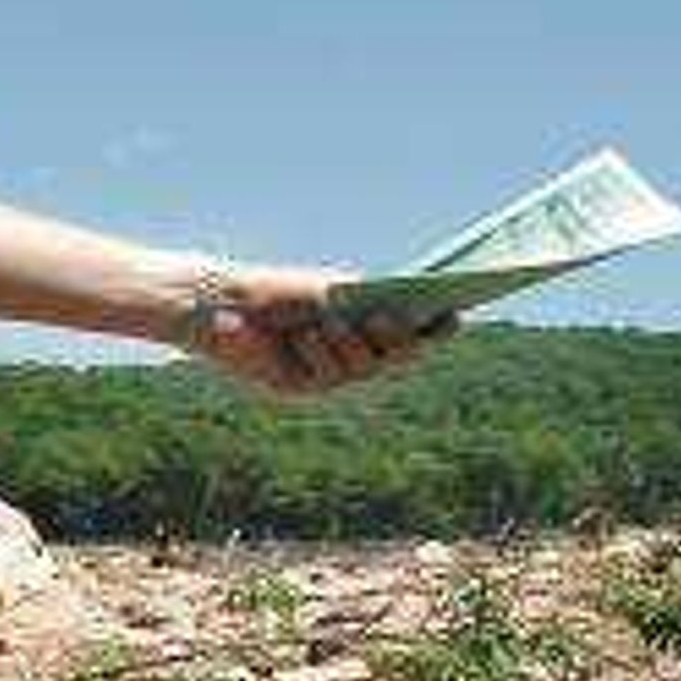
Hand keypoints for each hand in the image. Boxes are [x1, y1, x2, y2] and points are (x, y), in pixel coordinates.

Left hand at [181, 262, 450, 396]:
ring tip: (334, 322)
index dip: (435, 331)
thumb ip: (370, 300)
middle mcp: (351, 356)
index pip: (412, 336)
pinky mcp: (299, 389)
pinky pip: (323, 377)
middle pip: (393, 358)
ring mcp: (327, 376)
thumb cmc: (280, 292)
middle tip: (396, 318)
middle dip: (398, 340)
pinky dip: (318, 353)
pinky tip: (308, 336)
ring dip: (350, 343)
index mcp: (366, 329)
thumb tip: (415, 307)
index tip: (455, 315)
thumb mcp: (331, 291)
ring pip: (361, 369)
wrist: (225, 307)